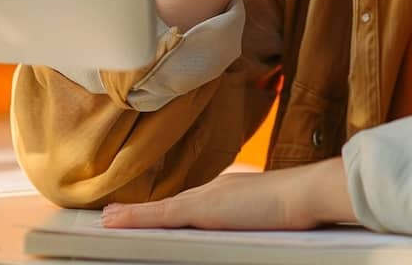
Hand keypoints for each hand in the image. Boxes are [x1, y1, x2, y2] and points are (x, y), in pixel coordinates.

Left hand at [101, 157, 354, 230]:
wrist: (305, 193)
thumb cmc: (296, 205)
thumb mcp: (270, 211)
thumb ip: (256, 213)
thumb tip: (259, 217)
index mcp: (227, 193)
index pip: (189, 203)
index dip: (165, 210)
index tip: (144, 215)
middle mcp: (212, 191)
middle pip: (170, 205)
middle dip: (143, 212)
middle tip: (113, 216)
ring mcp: (206, 198)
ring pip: (160, 209)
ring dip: (132, 215)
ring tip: (106, 219)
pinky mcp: (200, 209)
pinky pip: (160, 215)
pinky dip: (135, 218)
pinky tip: (113, 222)